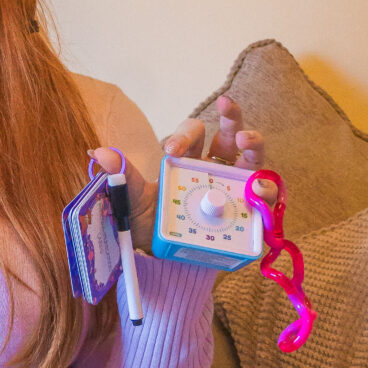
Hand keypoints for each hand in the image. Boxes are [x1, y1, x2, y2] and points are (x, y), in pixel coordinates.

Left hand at [89, 96, 266, 251]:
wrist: (165, 262)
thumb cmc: (151, 225)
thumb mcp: (133, 201)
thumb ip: (122, 177)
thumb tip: (99, 152)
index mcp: (187, 160)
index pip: (190, 136)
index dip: (183, 135)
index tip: (171, 150)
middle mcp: (214, 168)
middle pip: (228, 134)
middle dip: (232, 116)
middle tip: (226, 105)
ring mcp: (235, 187)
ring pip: (252, 157)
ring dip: (254, 143)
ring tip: (246, 142)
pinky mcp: (248, 212)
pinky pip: (265, 195)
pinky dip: (268, 188)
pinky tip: (260, 186)